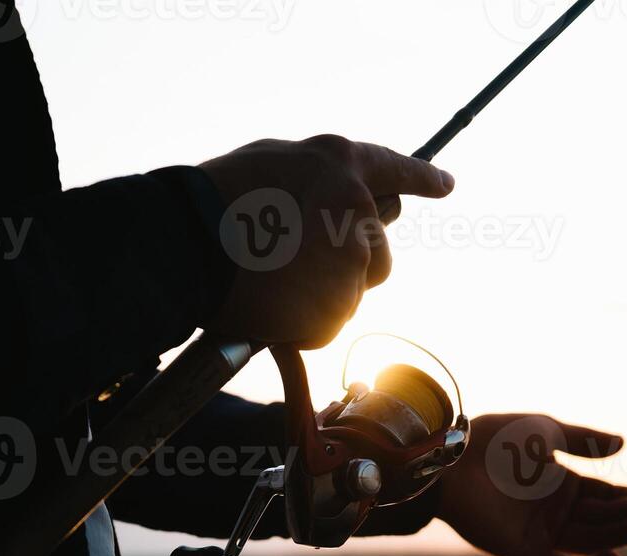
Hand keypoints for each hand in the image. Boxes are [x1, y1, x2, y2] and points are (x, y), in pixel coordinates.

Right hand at [199, 135, 454, 348]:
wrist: (179, 247)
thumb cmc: (210, 202)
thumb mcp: (269, 163)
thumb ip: (314, 180)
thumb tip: (332, 201)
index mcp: (339, 162)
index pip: (397, 170)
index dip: (423, 178)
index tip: (446, 184)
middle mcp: (356, 208)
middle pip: (377, 251)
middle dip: (351, 263)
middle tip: (299, 264)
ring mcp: (350, 260)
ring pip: (352, 291)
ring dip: (324, 294)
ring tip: (272, 283)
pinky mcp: (337, 306)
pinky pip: (327, 322)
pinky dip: (303, 323)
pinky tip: (270, 305)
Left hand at [436, 414, 626, 555]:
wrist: (454, 455)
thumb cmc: (495, 438)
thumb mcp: (546, 431)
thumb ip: (584, 441)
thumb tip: (622, 446)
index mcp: (561, 484)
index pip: (605, 497)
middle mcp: (553, 512)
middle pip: (600, 521)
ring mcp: (538, 533)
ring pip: (587, 544)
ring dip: (616, 538)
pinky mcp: (521, 552)